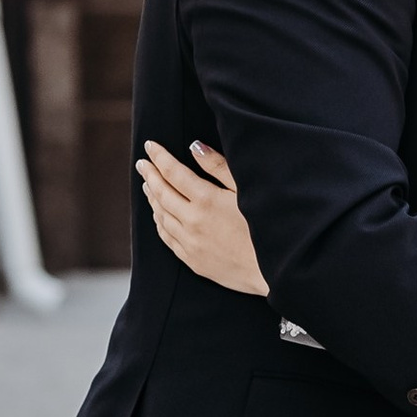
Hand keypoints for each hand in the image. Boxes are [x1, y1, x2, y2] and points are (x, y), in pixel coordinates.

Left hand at [139, 139, 268, 296]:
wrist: (274, 271)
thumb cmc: (266, 227)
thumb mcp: (246, 190)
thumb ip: (219, 167)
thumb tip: (195, 147)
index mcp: (206, 200)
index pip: (173, 172)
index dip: (159, 157)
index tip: (150, 146)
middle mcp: (192, 222)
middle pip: (161, 193)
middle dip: (150, 175)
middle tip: (142, 163)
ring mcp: (190, 243)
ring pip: (161, 216)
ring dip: (152, 198)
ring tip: (148, 185)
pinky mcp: (193, 260)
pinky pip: (167, 237)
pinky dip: (159, 222)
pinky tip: (159, 214)